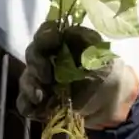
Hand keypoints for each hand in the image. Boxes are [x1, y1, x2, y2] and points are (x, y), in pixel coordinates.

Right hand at [17, 22, 138, 126]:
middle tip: (47, 77)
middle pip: (32, 55)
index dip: (45, 36)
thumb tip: (67, 30)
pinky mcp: (41, 101)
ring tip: (40, 97)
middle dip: (36, 64)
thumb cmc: (107, 73)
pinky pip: (26, 102)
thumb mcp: (101, 53)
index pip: (46, 33)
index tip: (53, 42)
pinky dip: (28, 105)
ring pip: (26, 78)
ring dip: (30, 86)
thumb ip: (85, 40)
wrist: (112, 102)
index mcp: (62, 44)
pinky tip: (38, 108)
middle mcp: (48, 59)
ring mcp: (42, 80)